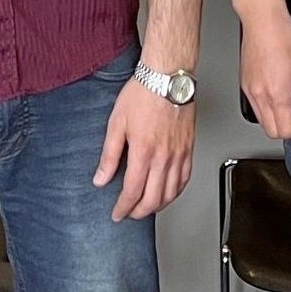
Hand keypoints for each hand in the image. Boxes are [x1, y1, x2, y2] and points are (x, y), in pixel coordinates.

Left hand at [95, 79, 194, 220]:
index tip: (117, 213)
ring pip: (171, 192)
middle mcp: (164, 157)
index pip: (133, 192)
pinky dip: (176, 192)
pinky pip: (185, 179)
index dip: (123, 207)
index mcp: (144, 152)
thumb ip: (109, 155)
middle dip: (139, 212)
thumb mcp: (116, 123)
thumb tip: (101, 178)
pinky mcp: (189, 149)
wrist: (167, 78)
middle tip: (129, 213)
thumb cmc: (143, 94)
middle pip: (153, 198)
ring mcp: (179, 154)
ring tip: (146, 207)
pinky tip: (168, 193)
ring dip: (158, 205)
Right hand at [238, 11, 290, 139]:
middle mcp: (259, 96)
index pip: (286, 132)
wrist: (263, 20)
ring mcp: (249, 91)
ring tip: (290, 100)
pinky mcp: (244, 85)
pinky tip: (278, 92)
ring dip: (277, 119)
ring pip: (263, 121)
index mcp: (277, 94)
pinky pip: (255, 107)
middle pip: (272, 131)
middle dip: (289, 129)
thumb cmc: (285, 38)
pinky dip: (268, 108)